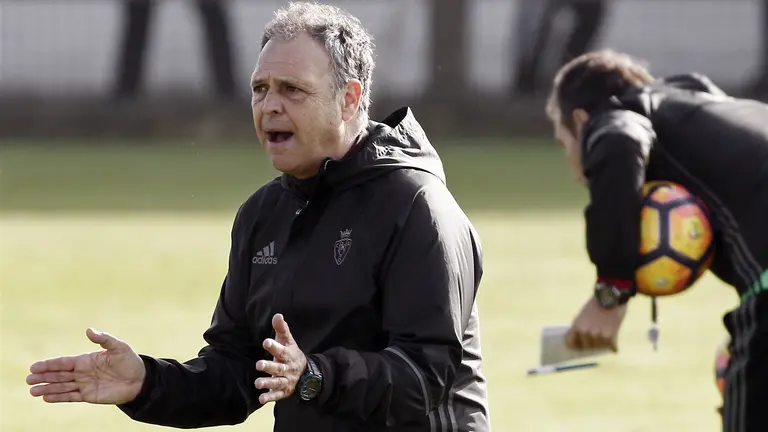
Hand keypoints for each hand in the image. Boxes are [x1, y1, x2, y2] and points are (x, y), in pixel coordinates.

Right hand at [27, 328, 145, 404]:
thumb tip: (89, 330)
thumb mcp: (118, 347)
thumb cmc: (129, 361)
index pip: (63, 363)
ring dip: (48, 388)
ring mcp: (85, 385)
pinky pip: (71, 397)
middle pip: (59, 375)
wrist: (140, 380)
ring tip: (33, 391)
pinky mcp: (89, 396)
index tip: (34, 367)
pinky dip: (59, 397)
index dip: (49, 365)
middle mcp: (82, 372)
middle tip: (29, 379)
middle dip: (44, 376)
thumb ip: (103, 339)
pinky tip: (47, 398)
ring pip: (62, 387)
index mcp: (86, 360)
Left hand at [255, 314, 306, 403]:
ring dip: (268, 383)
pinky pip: (278, 395)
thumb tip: (277, 315)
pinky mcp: (284, 391)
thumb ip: (282, 329)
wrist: (307, 373)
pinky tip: (261, 398)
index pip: (281, 350)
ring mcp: (286, 380)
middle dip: (269, 366)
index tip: (265, 342)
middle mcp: (287, 368)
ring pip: (277, 382)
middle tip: (259, 364)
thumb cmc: (292, 354)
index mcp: (288, 355)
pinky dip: (270, 397)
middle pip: (279, 367)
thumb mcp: (288, 341)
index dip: (274, 346)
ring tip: (257, 383)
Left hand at [566, 296, 626, 351]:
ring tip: (605, 337)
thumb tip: (580, 343)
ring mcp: (597, 336)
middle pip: (585, 347)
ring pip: (598, 348)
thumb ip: (581, 329)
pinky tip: (613, 345)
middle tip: (595, 340)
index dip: (574, 346)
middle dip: (590, 345)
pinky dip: (612, 346)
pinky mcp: (609, 337)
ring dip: (602, 345)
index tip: (578, 347)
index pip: (570, 343)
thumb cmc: (596, 306)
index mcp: (576, 327)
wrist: (610, 298)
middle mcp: (585, 333)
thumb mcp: (582, 315)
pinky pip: (610, 347)